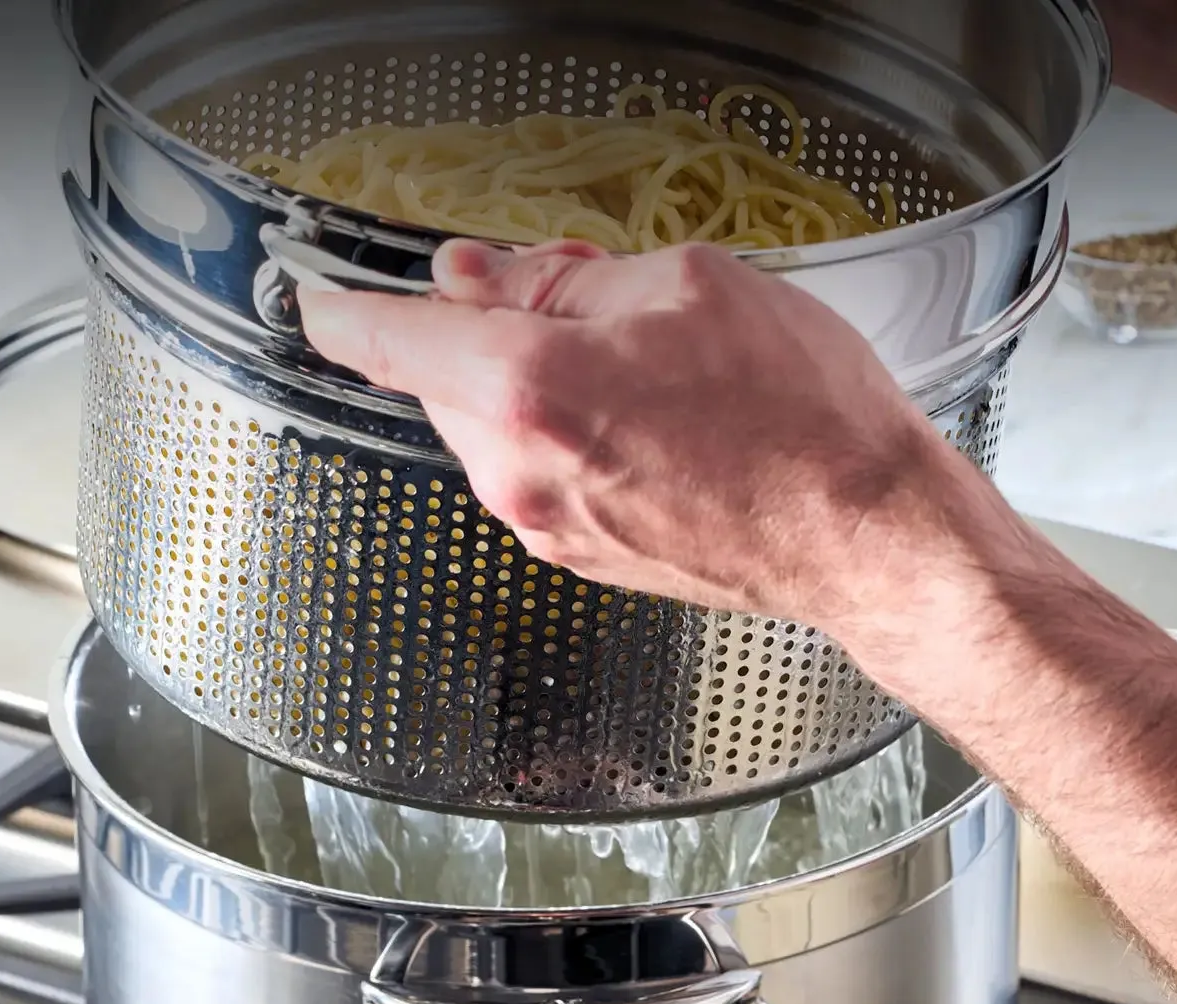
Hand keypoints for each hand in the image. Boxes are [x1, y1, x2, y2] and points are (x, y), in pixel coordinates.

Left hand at [297, 239, 997, 680]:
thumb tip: (473, 277)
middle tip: (574, 294)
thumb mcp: (682, 287)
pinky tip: (645, 418)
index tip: (317, 296)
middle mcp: (519, 471)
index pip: (384, 339)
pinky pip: (533, 471)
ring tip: (638, 364)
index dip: (340, 308)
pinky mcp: (576, 555)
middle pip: (443, 377)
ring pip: (489, 425)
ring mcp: (544, 524)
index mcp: (530, 387)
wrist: (859, 536)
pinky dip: (560, 431)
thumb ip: (554, 276)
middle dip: (484, 326)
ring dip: (529, 380)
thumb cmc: (799, 417)